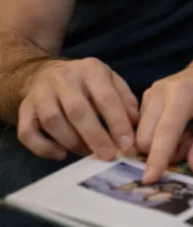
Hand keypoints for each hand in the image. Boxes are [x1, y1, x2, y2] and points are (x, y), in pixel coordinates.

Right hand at [17, 57, 138, 160]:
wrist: (45, 73)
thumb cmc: (86, 83)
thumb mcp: (110, 81)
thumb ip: (125, 99)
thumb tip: (135, 122)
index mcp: (90, 69)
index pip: (105, 96)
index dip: (117, 122)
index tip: (128, 145)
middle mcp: (63, 78)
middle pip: (78, 110)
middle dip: (95, 136)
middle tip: (108, 156)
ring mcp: (40, 93)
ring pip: (53, 121)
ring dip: (72, 142)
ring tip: (87, 154)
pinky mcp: (24, 109)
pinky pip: (27, 132)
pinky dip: (43, 148)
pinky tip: (61, 154)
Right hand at [136, 57, 192, 182]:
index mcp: (182, 95)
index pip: (165, 133)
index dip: (157, 159)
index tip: (149, 179)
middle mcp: (159, 93)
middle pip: (146, 139)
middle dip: (167, 152)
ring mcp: (150, 95)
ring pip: (143, 137)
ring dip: (165, 145)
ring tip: (189, 133)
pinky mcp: (146, 100)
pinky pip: (144, 130)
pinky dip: (161, 137)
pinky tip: (180, 128)